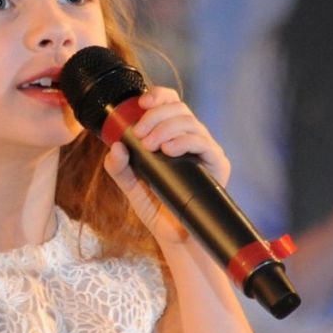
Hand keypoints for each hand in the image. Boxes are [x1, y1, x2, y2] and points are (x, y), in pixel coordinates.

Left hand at [103, 86, 230, 242]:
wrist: (175, 237)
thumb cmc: (156, 208)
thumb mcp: (130, 186)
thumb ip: (119, 167)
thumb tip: (115, 147)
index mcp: (172, 135)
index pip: (170, 103)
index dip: (158, 96)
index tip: (141, 103)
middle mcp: (191, 138)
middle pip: (179, 108)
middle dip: (156, 116)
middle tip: (140, 134)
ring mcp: (205, 150)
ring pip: (191, 122)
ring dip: (166, 128)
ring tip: (151, 145)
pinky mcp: (217, 165)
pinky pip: (204, 144)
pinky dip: (185, 142)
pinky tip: (169, 150)